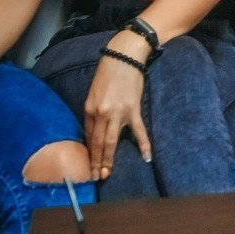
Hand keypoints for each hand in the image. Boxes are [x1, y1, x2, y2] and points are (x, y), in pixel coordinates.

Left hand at [84, 35, 152, 179]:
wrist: (124, 56)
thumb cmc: (108, 72)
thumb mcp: (94, 92)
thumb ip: (94, 111)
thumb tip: (97, 129)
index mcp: (90, 108)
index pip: (89, 135)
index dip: (89, 151)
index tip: (88, 164)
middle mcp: (101, 113)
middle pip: (97, 143)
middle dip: (95, 161)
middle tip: (94, 177)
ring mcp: (118, 113)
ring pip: (111, 142)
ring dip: (108, 160)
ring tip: (106, 173)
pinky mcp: (133, 110)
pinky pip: (138, 131)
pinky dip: (144, 145)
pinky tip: (146, 157)